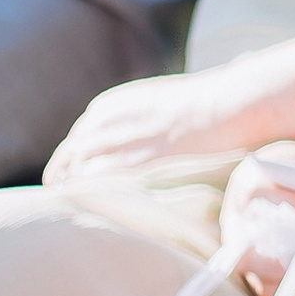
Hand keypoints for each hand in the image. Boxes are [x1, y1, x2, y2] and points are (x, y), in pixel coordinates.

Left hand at [47, 34, 294, 187]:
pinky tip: (80, 196)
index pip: (87, 127)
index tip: (67, 169)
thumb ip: (167, 111)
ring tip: (60, 196)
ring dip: (68, 176)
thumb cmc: (222, 99)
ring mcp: (134, 131)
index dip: (73, 150)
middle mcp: (121, 112)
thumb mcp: (182, 100)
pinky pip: (107, 170)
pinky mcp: (147, 150)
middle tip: (54, 187)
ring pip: (85, 157)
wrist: (240, 100)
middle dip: (63, 166)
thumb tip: (188, 108)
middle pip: (78, 143)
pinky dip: (89, 182)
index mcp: (125, 99)